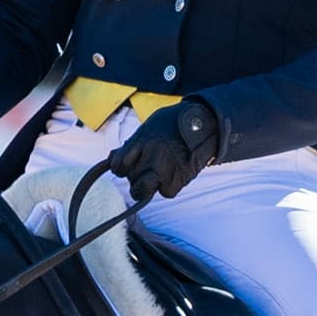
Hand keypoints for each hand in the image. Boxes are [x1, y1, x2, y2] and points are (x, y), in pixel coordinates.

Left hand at [107, 97, 225, 200]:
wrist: (204, 123)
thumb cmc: (174, 123)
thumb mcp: (149, 126)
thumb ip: (132, 143)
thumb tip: (112, 158)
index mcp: (141, 141)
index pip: (118, 166)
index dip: (121, 168)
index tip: (127, 165)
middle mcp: (150, 156)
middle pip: (130, 179)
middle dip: (134, 177)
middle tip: (143, 171)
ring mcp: (164, 169)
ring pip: (143, 190)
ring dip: (146, 187)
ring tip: (154, 178)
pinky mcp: (179, 179)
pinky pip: (165, 192)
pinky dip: (167, 187)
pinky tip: (171, 176)